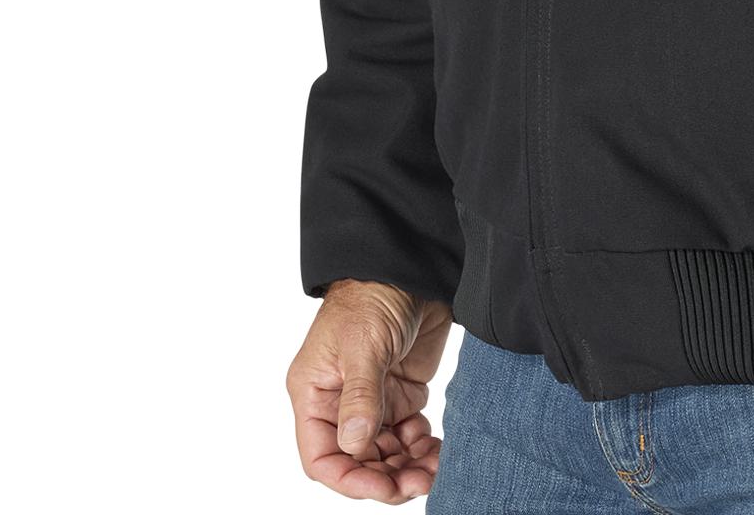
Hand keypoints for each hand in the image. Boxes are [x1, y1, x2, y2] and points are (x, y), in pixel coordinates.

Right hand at [288, 279, 452, 501]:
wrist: (409, 266)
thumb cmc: (371, 295)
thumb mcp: (362, 344)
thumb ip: (360, 396)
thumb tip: (355, 445)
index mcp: (315, 395)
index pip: (321, 457)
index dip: (349, 479)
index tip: (382, 488)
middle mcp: (340, 404)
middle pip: (357, 461)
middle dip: (387, 477)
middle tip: (420, 482)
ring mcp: (372, 400)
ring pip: (385, 454)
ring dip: (408, 467)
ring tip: (435, 468)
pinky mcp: (401, 393)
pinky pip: (407, 436)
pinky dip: (421, 447)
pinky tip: (437, 447)